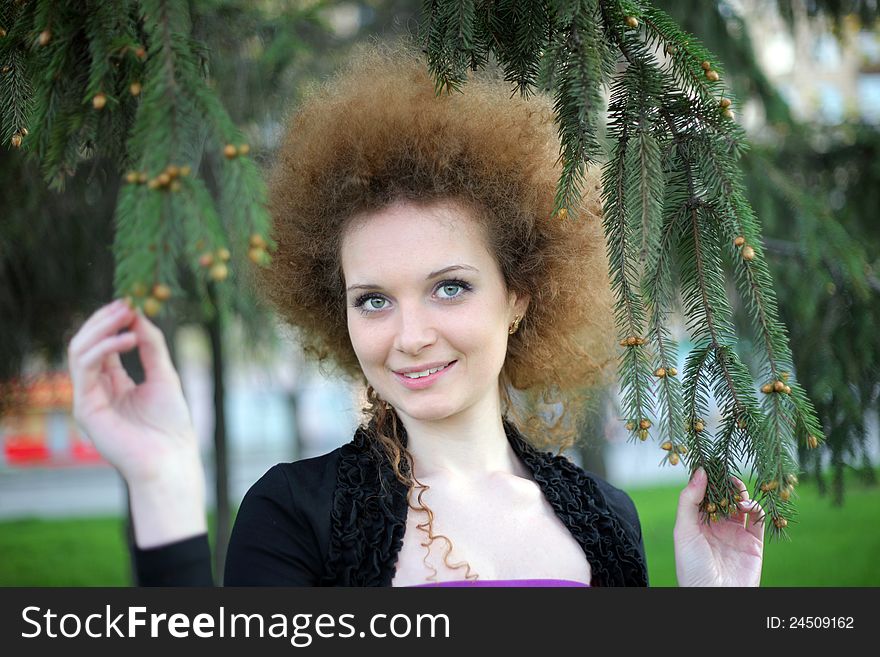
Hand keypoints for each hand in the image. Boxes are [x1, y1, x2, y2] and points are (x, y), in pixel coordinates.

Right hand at [68, 299, 200, 483]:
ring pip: (79, 351)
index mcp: (115, 384)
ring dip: (101, 328)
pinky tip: (127, 340)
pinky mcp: (85, 408)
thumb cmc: (171, 425)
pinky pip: (85, 368)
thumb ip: (152, 346)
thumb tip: (138, 314)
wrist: (171, 459)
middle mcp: (97, 390)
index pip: (104, 345)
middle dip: (104, 320)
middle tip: (126, 303)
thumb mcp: (165, 375)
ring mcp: (88, 399)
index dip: (115, 322)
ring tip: (126, 315)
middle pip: (87, 344)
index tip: (132, 302)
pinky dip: (104, 349)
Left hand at [673, 467, 764, 586]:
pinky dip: (757, 508)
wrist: (714, 596)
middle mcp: (717, 526)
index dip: (707, 479)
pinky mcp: (754, 543)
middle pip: (724, 497)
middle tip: (727, 473)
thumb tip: (700, 471)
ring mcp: (736, 534)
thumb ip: (689, 500)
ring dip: (741, 494)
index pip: (703, 494)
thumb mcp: (684, 530)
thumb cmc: (692, 566)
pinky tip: (747, 505)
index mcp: (697, 522)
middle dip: (726, 484)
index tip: (711, 463)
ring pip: (742, 505)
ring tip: (737, 492)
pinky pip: (759, 520)